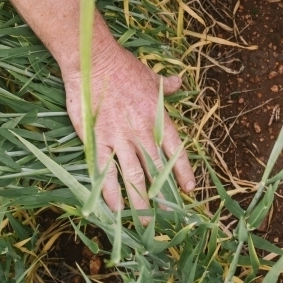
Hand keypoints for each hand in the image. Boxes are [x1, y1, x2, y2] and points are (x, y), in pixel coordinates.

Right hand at [62, 42, 195, 215]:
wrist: (93, 60)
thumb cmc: (123, 66)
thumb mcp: (150, 75)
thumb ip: (166, 85)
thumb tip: (178, 82)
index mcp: (159, 116)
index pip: (176, 150)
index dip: (184, 172)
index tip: (190, 189)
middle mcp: (142, 131)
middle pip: (157, 169)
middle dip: (164, 195)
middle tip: (169, 216)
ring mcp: (119, 138)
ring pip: (134, 176)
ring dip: (141, 201)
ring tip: (146, 222)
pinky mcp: (97, 140)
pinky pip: (107, 172)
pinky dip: (112, 192)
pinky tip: (116, 209)